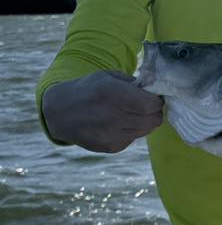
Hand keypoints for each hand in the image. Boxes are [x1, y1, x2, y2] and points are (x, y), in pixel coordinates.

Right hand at [42, 70, 163, 152]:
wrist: (60, 113)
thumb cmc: (89, 89)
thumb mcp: (109, 76)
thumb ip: (134, 83)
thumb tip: (157, 90)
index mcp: (114, 95)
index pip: (152, 105)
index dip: (157, 100)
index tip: (153, 96)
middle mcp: (113, 117)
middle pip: (154, 120)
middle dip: (154, 112)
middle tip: (146, 105)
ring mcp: (112, 135)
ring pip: (147, 130)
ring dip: (144, 121)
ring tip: (131, 113)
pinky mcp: (110, 147)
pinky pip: (134, 138)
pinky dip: (132, 130)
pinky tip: (118, 123)